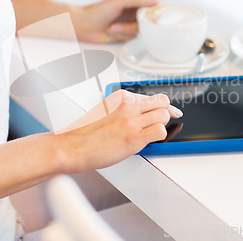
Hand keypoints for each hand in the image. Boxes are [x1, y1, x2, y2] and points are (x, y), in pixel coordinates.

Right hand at [54, 90, 181, 172]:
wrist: (71, 147)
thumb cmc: (84, 134)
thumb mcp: (104, 111)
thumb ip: (121, 109)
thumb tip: (140, 112)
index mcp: (120, 97)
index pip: (150, 96)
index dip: (162, 104)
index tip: (169, 108)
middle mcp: (127, 106)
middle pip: (162, 101)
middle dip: (167, 110)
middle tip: (171, 117)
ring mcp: (131, 121)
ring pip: (164, 115)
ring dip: (162, 124)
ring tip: (154, 132)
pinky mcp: (134, 138)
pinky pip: (160, 131)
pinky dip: (159, 136)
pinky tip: (151, 140)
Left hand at [75, 0, 161, 42]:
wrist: (84, 26)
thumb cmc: (98, 11)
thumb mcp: (119, 1)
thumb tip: (158, 0)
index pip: (158, 0)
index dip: (157, 9)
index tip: (148, 15)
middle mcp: (137, 6)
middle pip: (152, 17)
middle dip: (138, 23)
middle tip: (126, 23)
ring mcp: (134, 19)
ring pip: (144, 28)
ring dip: (127, 30)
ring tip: (114, 27)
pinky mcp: (129, 30)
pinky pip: (135, 35)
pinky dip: (124, 35)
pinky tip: (114, 31)